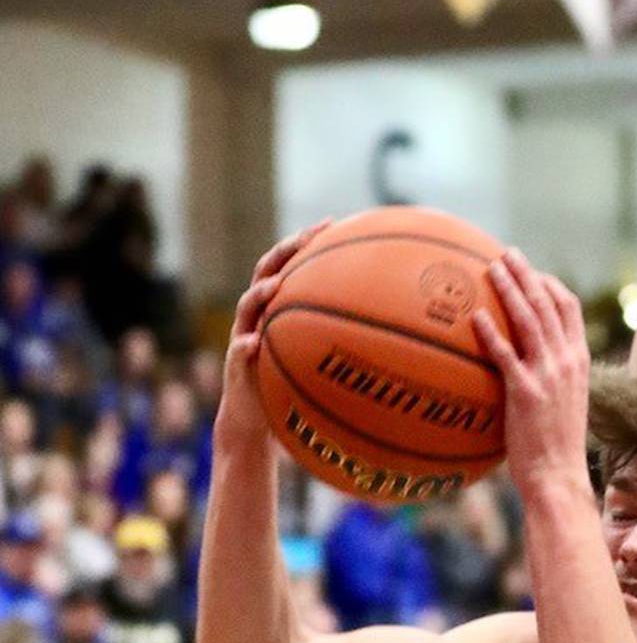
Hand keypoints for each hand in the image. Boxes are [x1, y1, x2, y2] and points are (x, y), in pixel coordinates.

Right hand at [221, 224, 330, 425]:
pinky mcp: (235, 365)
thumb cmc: (293, 388)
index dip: (307, 243)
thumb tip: (394, 333)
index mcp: (278, 308)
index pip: (291, 265)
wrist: (255, 419)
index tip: (333, 224)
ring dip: (259, 294)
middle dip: (283, 253)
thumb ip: (343, 342)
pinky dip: (244, 347)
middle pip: (266, 273)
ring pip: (246, 307)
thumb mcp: (320, 361)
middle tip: (303, 239)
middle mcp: (259, 316)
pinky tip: (253, 344)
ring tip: (274, 286)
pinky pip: (237, 354)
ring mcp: (243, 337)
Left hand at [475, 252, 591, 496]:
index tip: (530, 271)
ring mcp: (548, 376)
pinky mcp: (526, 392)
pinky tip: (474, 318)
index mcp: (578, 361)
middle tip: (506, 254)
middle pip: (548, 303)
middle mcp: (567, 362)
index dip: (549, 284)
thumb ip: (551, 379)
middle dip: (527, 273)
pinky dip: (492, 333)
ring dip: (510, 290)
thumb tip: (526, 366)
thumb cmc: (556, 448)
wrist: (559, 477)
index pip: (569, 309)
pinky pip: (506, 355)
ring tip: (490, 269)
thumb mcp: (563, 405)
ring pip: (529, 320)